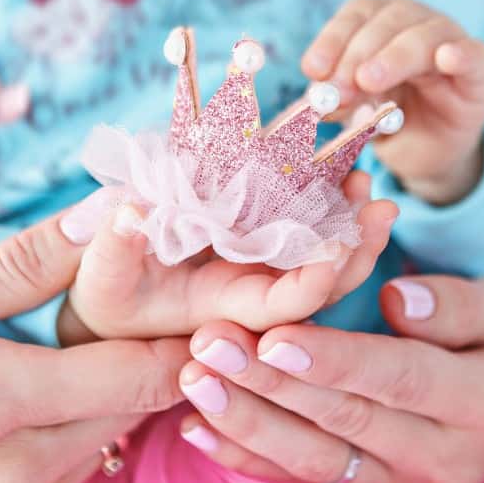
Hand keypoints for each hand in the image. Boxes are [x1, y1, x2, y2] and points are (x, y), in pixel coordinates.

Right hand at [0, 212, 189, 482]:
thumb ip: (20, 265)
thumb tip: (107, 221)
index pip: (144, 373)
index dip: (183, 333)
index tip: (196, 299)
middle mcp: (15, 477)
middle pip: (139, 408)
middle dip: (154, 354)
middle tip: (139, 307)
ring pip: (113, 439)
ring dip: (114, 392)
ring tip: (77, 349)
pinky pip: (75, 473)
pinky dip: (80, 430)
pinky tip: (42, 398)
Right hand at [59, 172, 396, 340]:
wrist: (115, 301)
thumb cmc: (108, 297)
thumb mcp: (102, 276)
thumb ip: (114, 248)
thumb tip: (131, 212)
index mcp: (225, 310)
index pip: (284, 307)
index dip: (316, 282)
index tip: (339, 245)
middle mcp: (253, 293)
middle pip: (322, 284)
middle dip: (355, 251)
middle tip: (381, 207)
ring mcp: (257, 268)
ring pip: (318, 256)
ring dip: (347, 222)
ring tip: (365, 181)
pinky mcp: (252, 245)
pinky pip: (297, 230)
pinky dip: (319, 204)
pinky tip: (338, 172)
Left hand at [177, 276, 483, 482]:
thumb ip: (460, 306)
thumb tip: (398, 301)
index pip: (396, 379)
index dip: (333, 360)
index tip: (274, 336)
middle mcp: (443, 457)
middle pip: (342, 418)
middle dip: (268, 381)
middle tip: (209, 344)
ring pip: (313, 456)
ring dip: (247, 419)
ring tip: (194, 379)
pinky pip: (305, 477)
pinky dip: (249, 457)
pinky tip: (201, 429)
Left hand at [302, 0, 483, 204]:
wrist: (427, 149)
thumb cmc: (386, 118)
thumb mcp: (353, 110)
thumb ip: (337, 102)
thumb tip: (310, 103)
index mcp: (378, 24)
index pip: (354, 17)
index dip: (331, 40)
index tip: (311, 70)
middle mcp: (414, 23)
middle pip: (384, 24)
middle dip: (355, 57)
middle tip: (338, 89)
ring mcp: (450, 43)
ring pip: (423, 37)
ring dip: (392, 58)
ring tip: (368, 81)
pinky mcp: (480, 73)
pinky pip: (474, 56)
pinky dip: (461, 54)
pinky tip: (447, 58)